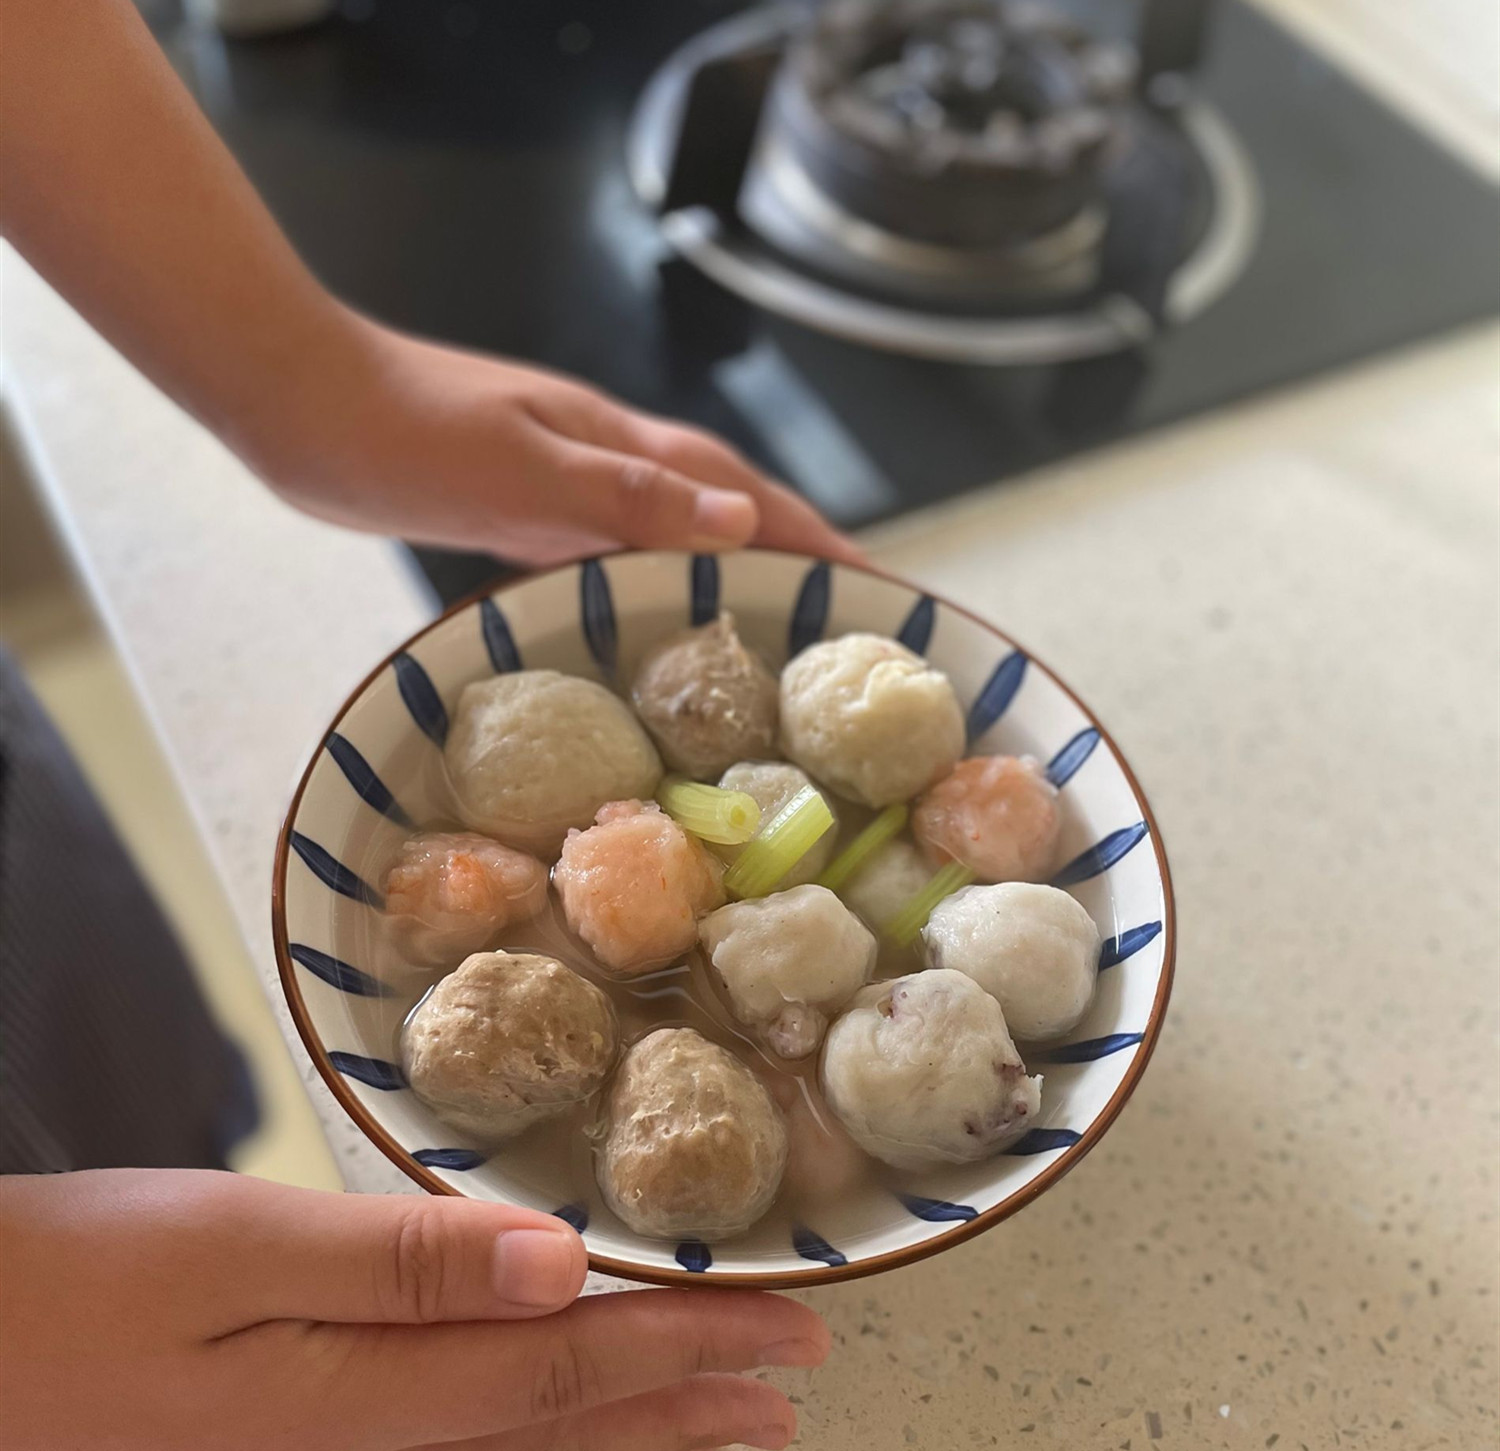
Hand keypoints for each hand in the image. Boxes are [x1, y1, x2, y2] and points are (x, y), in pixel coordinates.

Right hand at [0, 1170, 829, 1450]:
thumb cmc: (84, 1278)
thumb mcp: (237, 1245)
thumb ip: (403, 1259)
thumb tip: (558, 1265)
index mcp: (363, 1399)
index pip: (570, 1368)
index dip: (690, 1345)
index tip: (790, 1324)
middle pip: (564, 1429)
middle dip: (690, 1404)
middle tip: (794, 1386)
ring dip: (633, 1441)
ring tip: (723, 1428)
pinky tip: (562, 1446)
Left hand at [255, 314, 864, 568]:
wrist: (303, 400)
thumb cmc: (407, 432)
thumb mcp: (525, 470)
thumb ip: (629, 497)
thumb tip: (742, 526)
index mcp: (626, 449)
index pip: (750, 499)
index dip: (815, 542)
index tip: (878, 587)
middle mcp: (613, 465)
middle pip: (728, 515)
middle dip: (792, 559)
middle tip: (844, 624)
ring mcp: (573, 487)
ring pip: (677, 539)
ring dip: (732, 576)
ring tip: (776, 632)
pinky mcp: (529, 513)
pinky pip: (619, 559)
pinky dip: (658, 589)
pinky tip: (657, 622)